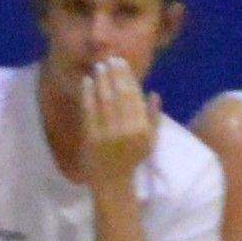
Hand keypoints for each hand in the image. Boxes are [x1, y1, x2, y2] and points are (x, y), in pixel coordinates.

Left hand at [74, 56, 156, 183]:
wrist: (113, 181)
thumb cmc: (133, 160)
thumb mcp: (150, 141)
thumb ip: (153, 117)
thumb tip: (154, 94)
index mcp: (142, 128)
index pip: (134, 96)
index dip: (128, 77)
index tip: (122, 63)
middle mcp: (126, 129)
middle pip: (119, 95)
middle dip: (114, 74)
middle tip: (110, 59)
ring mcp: (108, 132)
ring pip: (104, 100)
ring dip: (101, 80)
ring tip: (99, 66)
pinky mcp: (91, 136)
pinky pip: (89, 110)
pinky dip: (88, 94)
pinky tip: (87, 81)